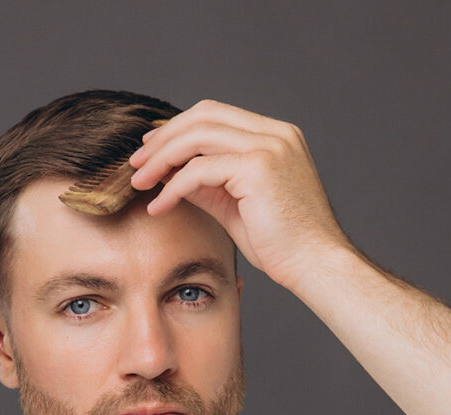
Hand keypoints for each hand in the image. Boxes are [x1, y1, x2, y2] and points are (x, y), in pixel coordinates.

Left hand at [128, 98, 353, 290]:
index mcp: (275, 136)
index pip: (215, 115)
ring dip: (161, 158)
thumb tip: (171, 176)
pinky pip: (200, 170)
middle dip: (164, 138)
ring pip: (197, 137)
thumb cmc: (281, 244)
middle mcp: (275, 133)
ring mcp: (269, 146)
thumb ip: (208, 185)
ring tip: (139, 183)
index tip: (151, 150)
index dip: (178, 129)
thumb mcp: (236, 206)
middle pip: (203, 116)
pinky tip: (159, 206)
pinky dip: (173, 187)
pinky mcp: (258, 168)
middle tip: (136, 164)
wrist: (314, 265)